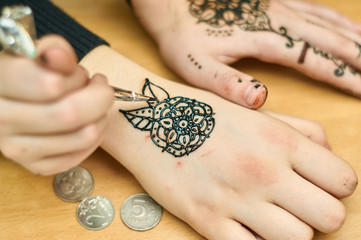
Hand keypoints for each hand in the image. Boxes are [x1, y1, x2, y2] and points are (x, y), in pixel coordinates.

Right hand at [0, 35, 113, 174]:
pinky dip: (94, 137)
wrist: (9, 99)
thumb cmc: (28, 73)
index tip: (86, 73)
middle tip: (99, 86)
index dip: (78, 78)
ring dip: (100, 116)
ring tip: (93, 103)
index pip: (49, 86)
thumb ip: (53, 50)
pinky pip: (78, 156)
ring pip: (82, 136)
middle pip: (70, 114)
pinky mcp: (34, 165)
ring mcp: (16, 148)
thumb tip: (60, 55)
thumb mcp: (36, 53)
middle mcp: (1, 120)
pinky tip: (90, 122)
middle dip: (98, 97)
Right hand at [83, 46, 357, 239]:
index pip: (343, 181)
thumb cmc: (202, 114)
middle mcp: (263, 171)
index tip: (320, 186)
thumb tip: (329, 154)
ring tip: (272, 217)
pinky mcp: (207, 221)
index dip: (336, 187)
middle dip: (319, 214)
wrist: (149, 121)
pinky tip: (246, 227)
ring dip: (290, 231)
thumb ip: (300, 130)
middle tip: (299, 205)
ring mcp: (235, 200)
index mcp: (279, 141)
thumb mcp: (254, 111)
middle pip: (329, 217)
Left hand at [130, 0, 360, 108]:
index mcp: (262, 39)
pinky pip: (314, 7)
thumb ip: (226, 83)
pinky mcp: (272, 0)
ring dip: (354, 37)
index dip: (342, 76)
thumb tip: (260, 99)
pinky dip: (337, 18)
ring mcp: (277, 5)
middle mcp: (276, 18)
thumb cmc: (182, 38)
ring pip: (327, 20)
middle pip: (328, 39)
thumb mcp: (196, 66)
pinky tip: (347, 25)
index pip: (313, 60)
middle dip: (358, 58)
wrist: (170, 3)